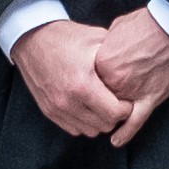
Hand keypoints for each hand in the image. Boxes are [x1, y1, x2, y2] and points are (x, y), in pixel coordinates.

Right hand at [12, 16, 130, 139]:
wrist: (31, 38)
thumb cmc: (66, 36)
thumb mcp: (96, 39)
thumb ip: (117, 57)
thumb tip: (136, 66)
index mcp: (83, 83)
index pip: (114, 113)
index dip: (126, 108)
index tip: (127, 98)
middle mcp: (68, 100)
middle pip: (104, 125)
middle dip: (115, 116)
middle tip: (117, 101)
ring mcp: (56, 108)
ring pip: (89, 131)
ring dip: (99, 121)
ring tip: (102, 103)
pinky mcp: (48, 111)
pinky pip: (74, 129)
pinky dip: (84, 121)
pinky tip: (87, 105)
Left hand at [94, 6, 168, 147]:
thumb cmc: (147, 23)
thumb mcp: (117, 28)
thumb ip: (105, 45)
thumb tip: (102, 50)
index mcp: (102, 63)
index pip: (88, 80)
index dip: (91, 80)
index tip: (92, 78)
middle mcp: (115, 81)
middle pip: (100, 98)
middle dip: (100, 97)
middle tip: (101, 96)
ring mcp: (133, 92)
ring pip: (116, 112)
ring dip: (111, 116)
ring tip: (105, 118)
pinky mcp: (151, 98)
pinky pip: (135, 121)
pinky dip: (126, 132)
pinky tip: (116, 141)